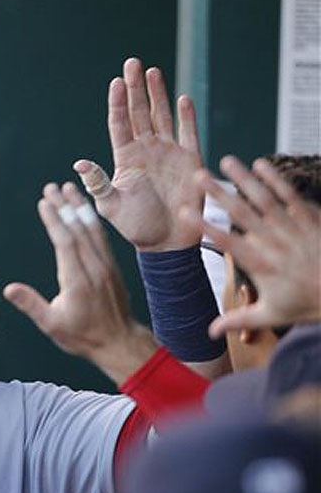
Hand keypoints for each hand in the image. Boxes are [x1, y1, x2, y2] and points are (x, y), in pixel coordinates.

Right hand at [3, 182, 157, 384]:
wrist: (120, 343)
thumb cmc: (83, 336)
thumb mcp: (52, 325)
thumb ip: (31, 304)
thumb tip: (9, 289)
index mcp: (77, 281)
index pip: (65, 243)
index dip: (54, 221)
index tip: (44, 202)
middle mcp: (94, 268)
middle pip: (77, 230)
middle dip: (64, 205)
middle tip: (51, 186)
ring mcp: (106, 266)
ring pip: (92, 229)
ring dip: (79, 206)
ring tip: (69, 188)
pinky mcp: (112, 266)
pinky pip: (101, 237)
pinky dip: (92, 219)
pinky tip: (85, 209)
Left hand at [73, 58, 202, 250]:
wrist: (166, 242)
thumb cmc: (135, 226)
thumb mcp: (111, 206)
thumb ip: (97, 183)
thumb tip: (78, 164)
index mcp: (125, 159)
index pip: (120, 124)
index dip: (118, 103)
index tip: (115, 82)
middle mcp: (145, 151)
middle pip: (140, 112)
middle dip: (136, 88)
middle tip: (132, 63)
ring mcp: (168, 153)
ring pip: (162, 116)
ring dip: (158, 94)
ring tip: (152, 72)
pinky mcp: (190, 160)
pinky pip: (188, 133)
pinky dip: (186, 116)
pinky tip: (183, 98)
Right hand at [181, 157, 320, 336]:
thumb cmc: (309, 304)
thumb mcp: (272, 315)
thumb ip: (239, 320)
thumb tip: (210, 333)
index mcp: (260, 264)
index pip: (225, 241)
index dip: (203, 225)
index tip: (185, 211)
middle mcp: (274, 243)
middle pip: (241, 214)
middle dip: (218, 193)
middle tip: (198, 175)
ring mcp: (293, 228)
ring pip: (264, 198)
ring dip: (243, 178)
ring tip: (225, 160)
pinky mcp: (311, 218)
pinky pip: (290, 194)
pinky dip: (275, 178)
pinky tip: (260, 164)